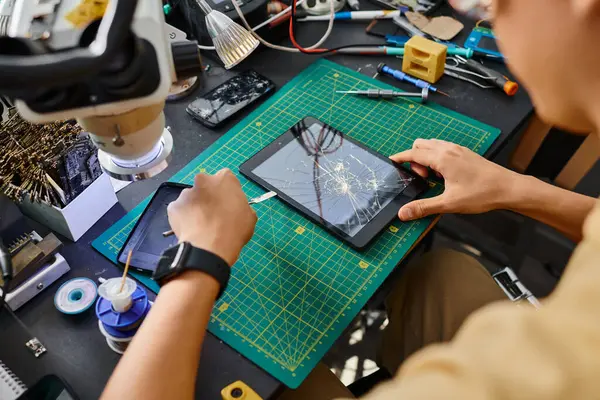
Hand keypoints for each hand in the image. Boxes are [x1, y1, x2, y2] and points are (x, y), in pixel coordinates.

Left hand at [167, 169, 256, 265]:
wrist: (209, 246)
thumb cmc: (234, 230)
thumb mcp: (249, 217)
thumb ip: (241, 206)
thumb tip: (236, 210)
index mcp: (225, 178)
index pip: (226, 180)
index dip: (227, 193)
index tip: (228, 205)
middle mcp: (203, 180)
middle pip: (206, 186)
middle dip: (209, 197)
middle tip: (214, 214)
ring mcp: (186, 193)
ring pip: (192, 198)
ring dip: (196, 208)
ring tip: (201, 226)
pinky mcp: (173, 206)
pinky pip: (180, 211)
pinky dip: (184, 218)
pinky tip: (191, 230)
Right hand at [390, 139, 522, 220]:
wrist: (508, 188)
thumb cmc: (481, 194)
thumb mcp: (449, 203)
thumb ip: (424, 207)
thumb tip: (403, 213)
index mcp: (442, 158)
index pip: (413, 153)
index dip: (400, 157)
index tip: (391, 161)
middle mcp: (449, 149)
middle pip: (421, 144)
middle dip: (414, 159)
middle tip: (421, 178)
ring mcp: (458, 149)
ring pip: (432, 145)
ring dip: (425, 157)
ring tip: (432, 177)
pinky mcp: (465, 153)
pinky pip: (443, 148)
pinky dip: (437, 157)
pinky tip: (444, 174)